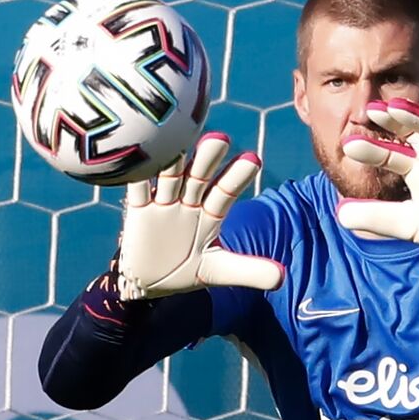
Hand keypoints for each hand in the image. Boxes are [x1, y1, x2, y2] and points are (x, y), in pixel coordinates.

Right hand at [116, 132, 283, 299]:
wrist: (148, 282)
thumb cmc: (187, 270)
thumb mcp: (218, 271)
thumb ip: (249, 270)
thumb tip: (282, 278)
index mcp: (209, 214)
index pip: (225, 193)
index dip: (237, 177)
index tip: (253, 159)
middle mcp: (188, 202)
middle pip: (198, 177)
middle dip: (207, 159)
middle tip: (220, 137)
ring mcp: (162, 204)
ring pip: (169, 177)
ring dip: (173, 160)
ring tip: (179, 139)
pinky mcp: (138, 211)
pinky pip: (137, 189)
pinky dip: (136, 174)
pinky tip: (139, 155)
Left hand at [336, 100, 418, 267]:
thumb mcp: (404, 223)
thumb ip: (375, 217)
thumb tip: (340, 213)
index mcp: (414, 167)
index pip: (388, 154)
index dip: (371, 150)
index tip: (348, 145)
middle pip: (409, 132)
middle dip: (392, 120)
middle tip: (370, 110)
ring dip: (417, 117)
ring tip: (397, 107)